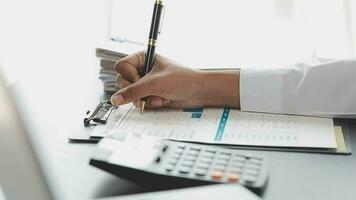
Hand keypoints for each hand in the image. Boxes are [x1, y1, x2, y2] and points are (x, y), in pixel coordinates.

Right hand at [110, 52, 240, 108]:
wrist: (198, 92)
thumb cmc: (182, 80)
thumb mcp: (154, 83)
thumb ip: (133, 92)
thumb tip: (115, 99)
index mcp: (142, 58)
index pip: (121, 67)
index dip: (129, 76)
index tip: (139, 82)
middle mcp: (142, 70)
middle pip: (123, 82)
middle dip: (137, 92)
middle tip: (146, 94)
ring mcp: (146, 83)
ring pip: (131, 95)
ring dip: (145, 99)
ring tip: (159, 97)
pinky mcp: (150, 95)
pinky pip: (140, 102)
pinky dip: (151, 104)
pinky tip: (162, 100)